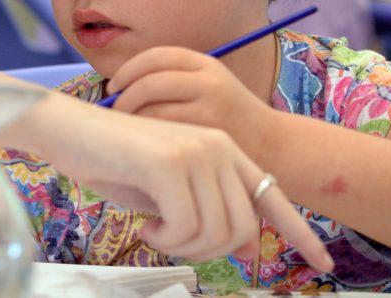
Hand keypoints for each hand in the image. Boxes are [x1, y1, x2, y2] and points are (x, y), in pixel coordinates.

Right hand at [13, 94, 331, 268]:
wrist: (67, 130)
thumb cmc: (113, 162)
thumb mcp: (169, 193)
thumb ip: (209, 211)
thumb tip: (249, 249)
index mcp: (223, 151)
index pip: (273, 196)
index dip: (300, 233)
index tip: (323, 261)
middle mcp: (218, 147)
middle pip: (243, 230)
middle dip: (208, 252)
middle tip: (171, 241)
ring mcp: (197, 152)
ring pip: (216, 233)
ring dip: (182, 247)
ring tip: (155, 228)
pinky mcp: (171, 163)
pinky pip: (186, 228)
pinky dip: (164, 238)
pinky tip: (145, 221)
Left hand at [106, 46, 273, 149]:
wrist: (275, 146)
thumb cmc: (229, 119)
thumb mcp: (208, 87)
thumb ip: (173, 82)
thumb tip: (120, 88)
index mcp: (205, 63)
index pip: (155, 56)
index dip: (128, 70)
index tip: (114, 87)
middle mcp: (208, 78)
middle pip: (150, 81)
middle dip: (124, 97)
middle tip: (114, 113)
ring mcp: (211, 104)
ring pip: (154, 107)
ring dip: (131, 118)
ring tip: (124, 129)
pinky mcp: (210, 130)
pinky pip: (165, 130)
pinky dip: (147, 135)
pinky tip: (142, 143)